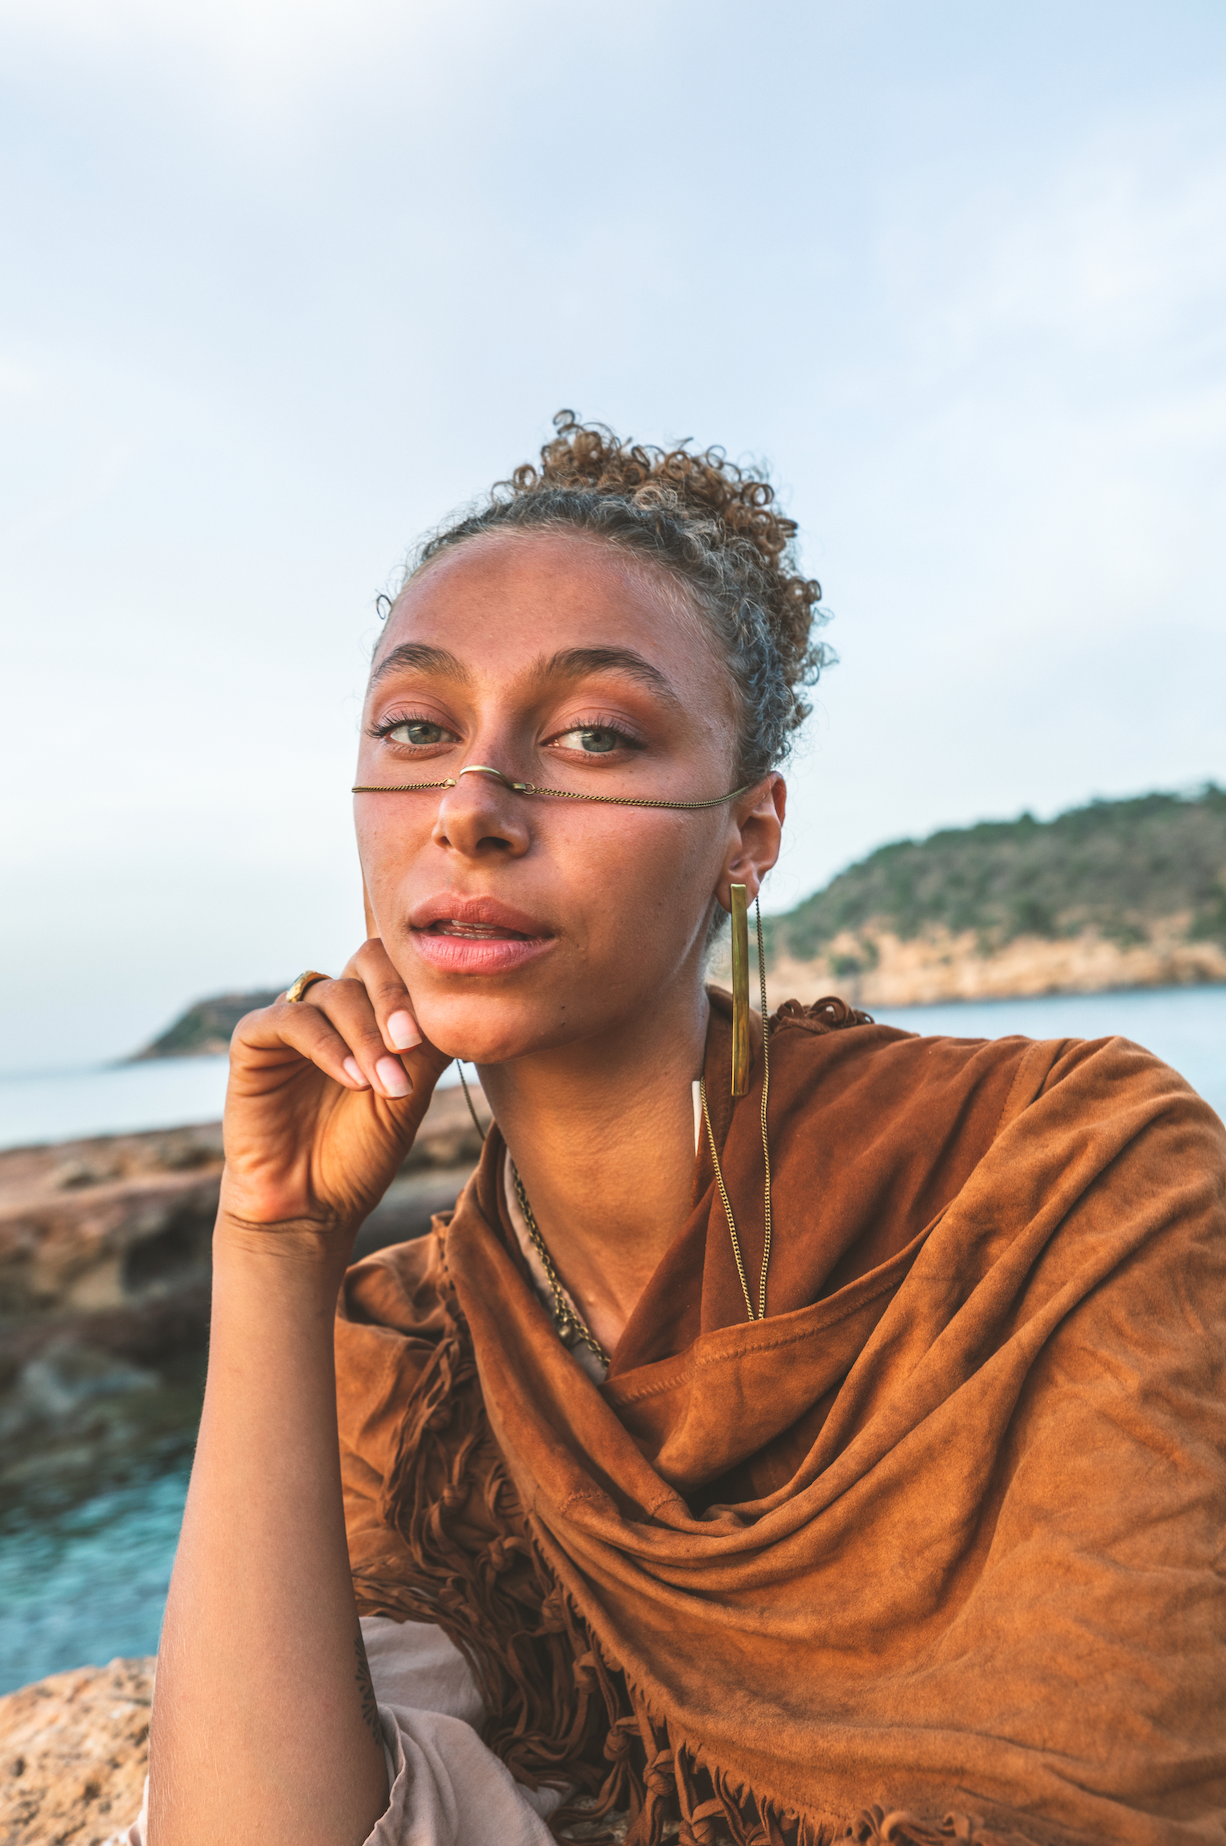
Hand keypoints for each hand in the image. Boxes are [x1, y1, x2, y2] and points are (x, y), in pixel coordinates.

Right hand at [219, 937, 452, 1241]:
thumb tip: (457, 1002)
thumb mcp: (408, 1095)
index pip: (397, 964)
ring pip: (334, 993)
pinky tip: (352, 1080)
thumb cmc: (361, 1152)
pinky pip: (290, 1019)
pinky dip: (327, 1045)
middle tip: (409, 1045)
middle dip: (394, 1000)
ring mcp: (291, 1020)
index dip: (418, 986)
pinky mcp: (253, 1041)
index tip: (436, 1034)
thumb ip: (427, 1046)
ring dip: (365, 1036)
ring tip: (384, 1084)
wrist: (310, 1205)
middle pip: (366, 962)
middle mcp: (331, 1007)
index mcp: (370, 1011)